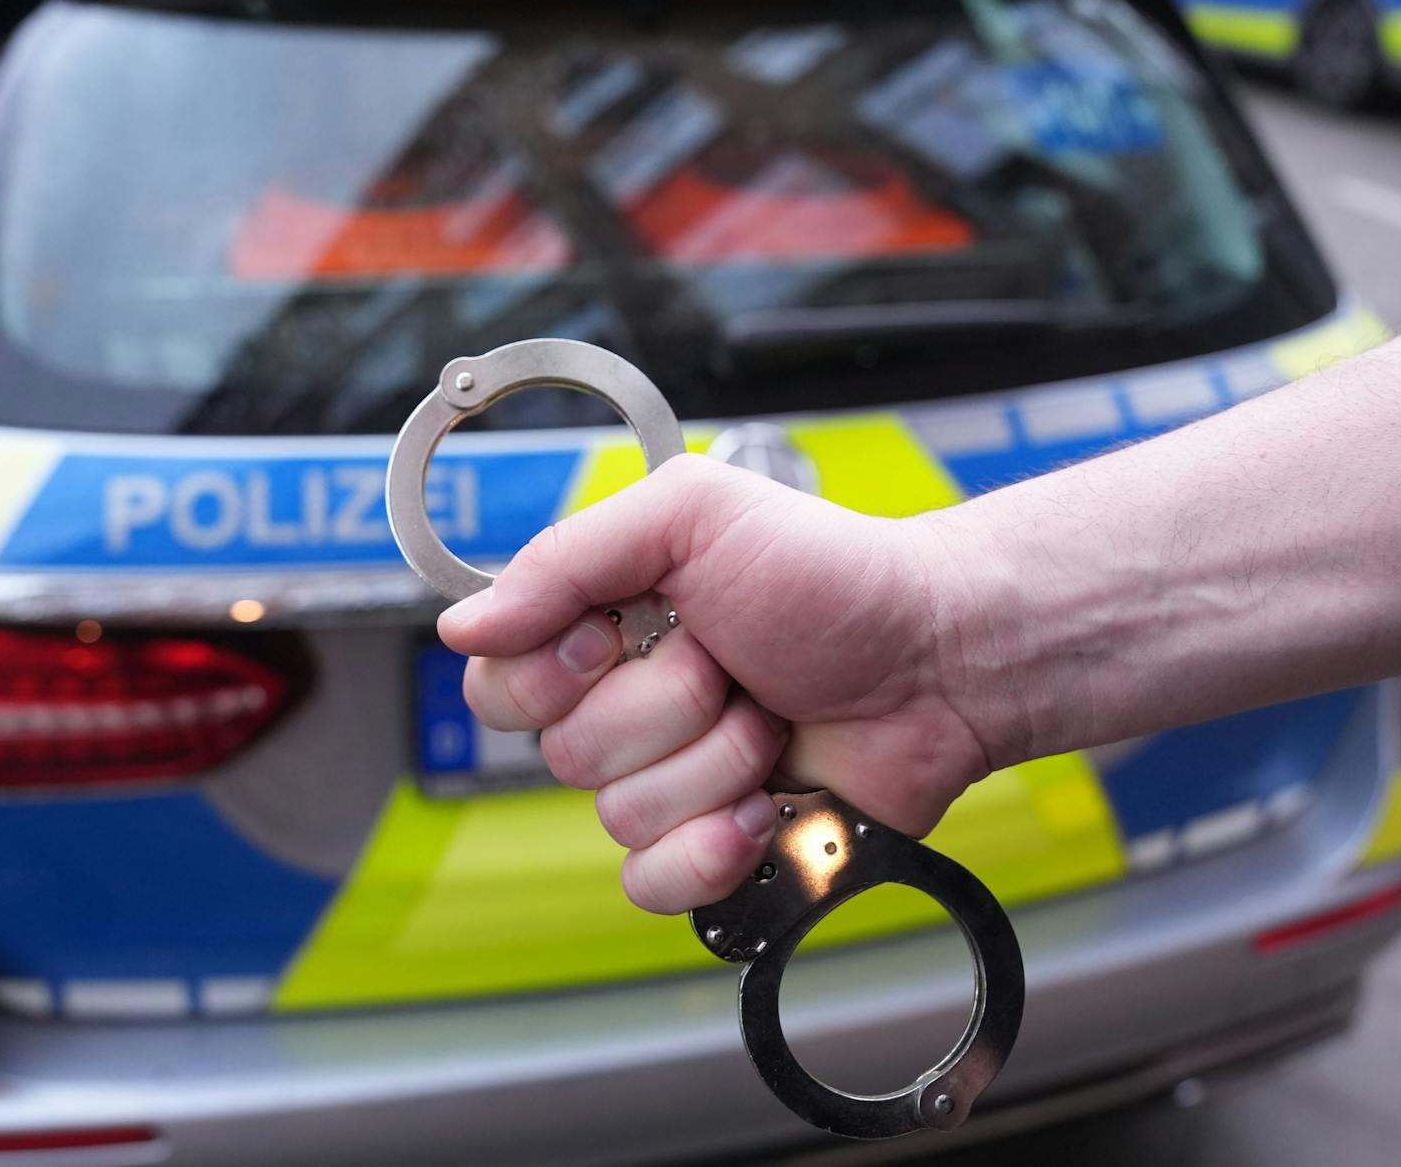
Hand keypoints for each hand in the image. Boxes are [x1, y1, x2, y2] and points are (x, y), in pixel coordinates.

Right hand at [438, 455, 1011, 914]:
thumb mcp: (690, 515)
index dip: (548, 673)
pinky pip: (652, 886)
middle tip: (732, 664)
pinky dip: (710, 851)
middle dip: (665, 707)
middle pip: (562, 754)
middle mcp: (622, 709)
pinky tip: (763, 809)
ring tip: (774, 719)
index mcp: (599, 629)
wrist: (938, 658)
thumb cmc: (829, 575)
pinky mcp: (712, 851)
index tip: (617, 633)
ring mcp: (668, 785)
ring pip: (619, 817)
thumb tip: (461, 629)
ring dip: (716, 763)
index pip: (496, 684)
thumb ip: (563, 559)